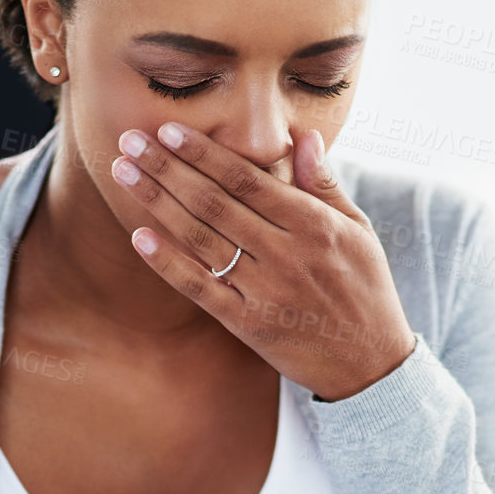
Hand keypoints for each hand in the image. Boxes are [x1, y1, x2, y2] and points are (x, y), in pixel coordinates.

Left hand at [111, 123, 415, 400]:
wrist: (370, 363)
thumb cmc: (364, 289)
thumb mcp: (357, 230)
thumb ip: (323, 184)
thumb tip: (302, 136)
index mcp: (313, 224)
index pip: (247, 179)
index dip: (204, 153)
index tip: (168, 130)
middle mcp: (285, 253)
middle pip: (214, 203)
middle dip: (168, 168)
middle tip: (130, 141)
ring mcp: (263, 290)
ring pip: (201, 239)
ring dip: (158, 203)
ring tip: (124, 173)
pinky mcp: (248, 324)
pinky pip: (200, 289)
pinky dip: (168, 263)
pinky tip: (139, 237)